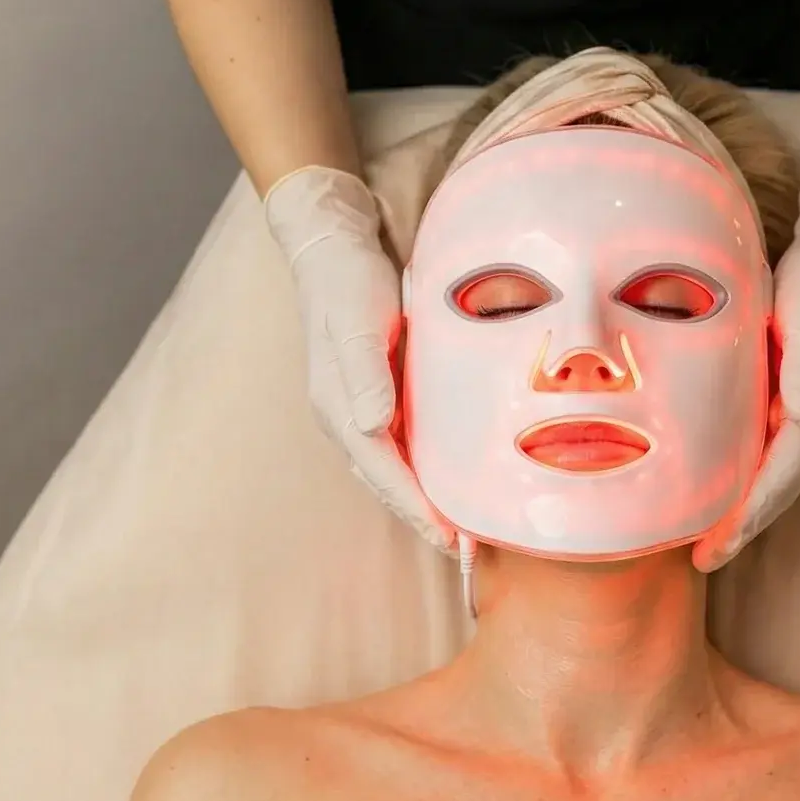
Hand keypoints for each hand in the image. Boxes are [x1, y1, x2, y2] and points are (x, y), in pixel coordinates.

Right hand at [263, 166, 452, 553]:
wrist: (332, 248)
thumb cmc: (347, 283)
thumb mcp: (356, 323)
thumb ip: (364, 374)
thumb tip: (371, 425)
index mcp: (340, 408)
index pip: (384, 471)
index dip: (417, 508)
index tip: (450, 540)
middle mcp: (348, 416)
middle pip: (388, 483)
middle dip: (424, 519)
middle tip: (467, 552)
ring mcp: (360, 408)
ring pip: (394, 470)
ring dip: (425, 501)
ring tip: (463, 531)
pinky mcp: (377, 395)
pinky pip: (402, 446)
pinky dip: (424, 470)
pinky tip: (451, 478)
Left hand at [693, 155, 799, 572]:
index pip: (780, 480)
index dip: (749, 517)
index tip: (716, 548)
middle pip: (777, 489)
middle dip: (743, 527)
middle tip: (701, 560)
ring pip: (771, 474)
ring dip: (741, 508)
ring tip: (704, 537)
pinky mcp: (790, 395)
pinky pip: (764, 449)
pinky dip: (742, 475)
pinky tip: (717, 482)